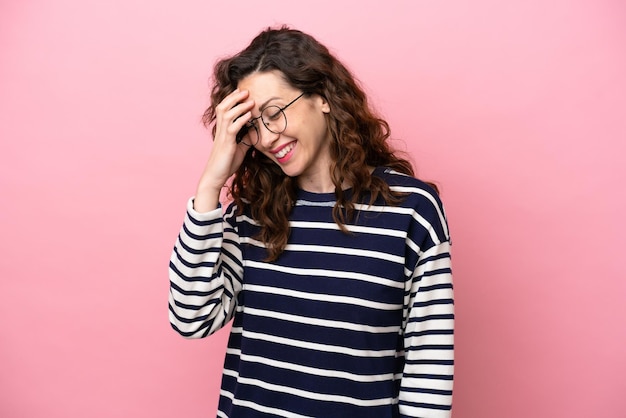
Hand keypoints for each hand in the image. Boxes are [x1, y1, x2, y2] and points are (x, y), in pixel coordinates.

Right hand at [194, 89, 254, 211]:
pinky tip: (249, 115)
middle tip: (245, 90)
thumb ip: (245, 139)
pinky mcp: (226, 143)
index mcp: (222, 130)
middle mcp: (221, 130)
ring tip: (250, 100)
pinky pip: (233, 127)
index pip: (225, 110)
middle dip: (234, 97)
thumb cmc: (226, 163)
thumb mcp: (239, 149)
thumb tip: (254, 132)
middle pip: (223, 107)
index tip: (242, 93)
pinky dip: (241, 120)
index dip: (232, 100)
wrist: (215, 176)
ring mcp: (223, 136)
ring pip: (228, 114)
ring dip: (239, 106)